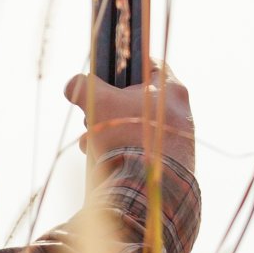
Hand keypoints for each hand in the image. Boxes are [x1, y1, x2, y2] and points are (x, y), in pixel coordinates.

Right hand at [64, 63, 195, 174]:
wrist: (147, 188)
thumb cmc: (126, 136)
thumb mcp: (98, 103)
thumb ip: (84, 87)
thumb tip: (73, 84)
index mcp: (171, 89)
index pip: (147, 64)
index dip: (122, 66)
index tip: (104, 75)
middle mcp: (180, 112)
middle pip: (136, 99)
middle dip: (107, 109)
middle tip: (90, 118)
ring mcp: (179, 140)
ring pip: (135, 126)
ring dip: (108, 132)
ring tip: (90, 144)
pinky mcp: (172, 163)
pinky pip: (142, 149)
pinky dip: (122, 151)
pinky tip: (102, 161)